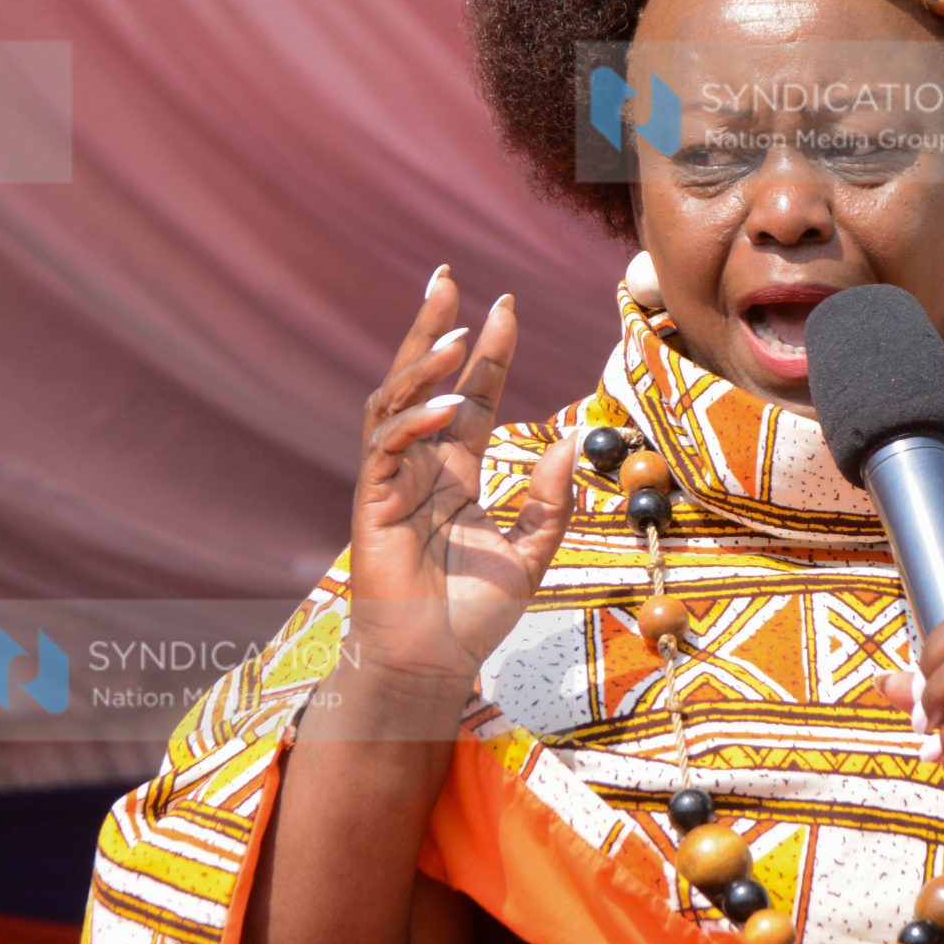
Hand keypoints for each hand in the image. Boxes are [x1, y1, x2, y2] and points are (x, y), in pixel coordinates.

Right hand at [345, 265, 576, 698]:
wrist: (433, 665)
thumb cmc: (472, 616)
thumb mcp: (530, 553)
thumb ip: (551, 499)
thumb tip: (572, 437)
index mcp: (455, 475)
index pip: (471, 397)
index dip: (487, 353)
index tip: (506, 305)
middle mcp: (419, 469)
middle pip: (421, 383)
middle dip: (433, 330)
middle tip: (446, 278)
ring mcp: (390, 484)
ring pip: (394, 405)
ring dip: (422, 367)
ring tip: (456, 335)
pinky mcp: (370, 506)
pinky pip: (387, 450)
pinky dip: (415, 424)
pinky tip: (448, 407)